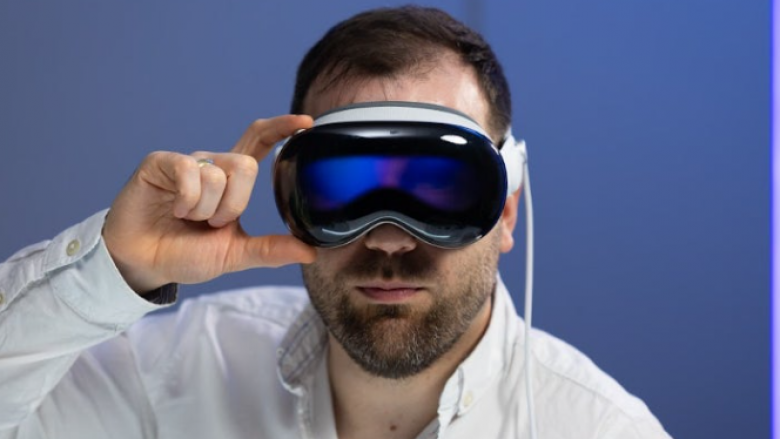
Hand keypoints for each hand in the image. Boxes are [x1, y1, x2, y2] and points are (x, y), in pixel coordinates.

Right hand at [103, 115, 316, 292]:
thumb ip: (270, 250)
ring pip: (217, 174)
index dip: (282, 128)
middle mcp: (212, 166)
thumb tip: (311, 253)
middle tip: (211, 223)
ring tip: (187, 219)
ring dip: (205, 209)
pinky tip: (174, 210)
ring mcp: (186, 162)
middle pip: (245, 165)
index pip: (260, 142)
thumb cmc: (186, 254)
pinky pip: (189, 171)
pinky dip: (187, 200)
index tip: (307, 122)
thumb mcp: (234, 255)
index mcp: (232, 182)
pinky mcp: (160, 163)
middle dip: (232, 205)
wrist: (145, 264)